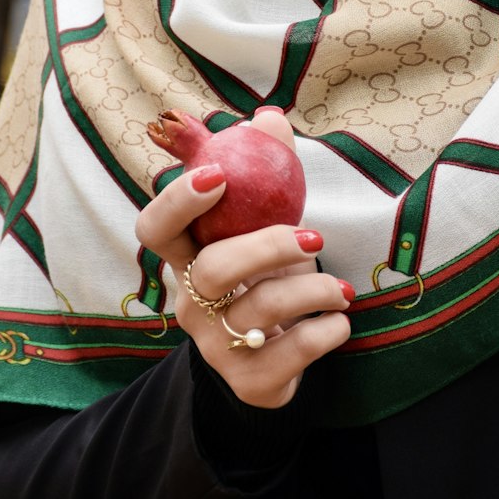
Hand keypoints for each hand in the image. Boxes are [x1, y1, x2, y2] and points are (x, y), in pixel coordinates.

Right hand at [135, 117, 351, 408]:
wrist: (275, 359)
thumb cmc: (266, 277)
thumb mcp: (264, 226)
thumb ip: (266, 170)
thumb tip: (268, 117)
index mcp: (187, 258)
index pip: (155, 228)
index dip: (178, 202)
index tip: (219, 176)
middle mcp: (191, 302)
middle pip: (214, 269)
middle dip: (268, 246)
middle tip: (315, 236)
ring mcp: (215, 345)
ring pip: (260, 310)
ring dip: (314, 288)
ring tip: (343, 289)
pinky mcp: (250, 381)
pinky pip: (290, 353)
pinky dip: (327, 331)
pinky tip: (340, 321)